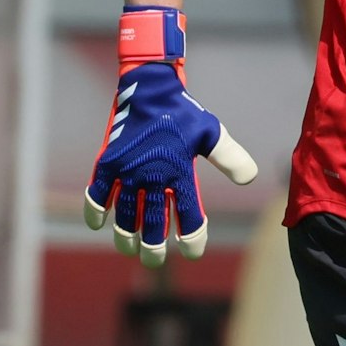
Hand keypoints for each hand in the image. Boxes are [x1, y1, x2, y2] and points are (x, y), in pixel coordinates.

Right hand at [83, 6, 258, 266]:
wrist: (150, 85)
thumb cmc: (183, 112)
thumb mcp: (211, 132)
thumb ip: (230, 156)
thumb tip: (250, 179)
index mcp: (179, 171)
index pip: (187, 215)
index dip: (191, 238)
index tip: (192, 251)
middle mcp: (152, 174)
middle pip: (151, 222)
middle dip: (153, 247)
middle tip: (155, 260)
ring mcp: (128, 169)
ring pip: (125, 214)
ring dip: (126, 235)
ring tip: (128, 247)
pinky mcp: (109, 161)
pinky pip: (97, 191)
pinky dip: (95, 208)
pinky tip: (98, 223)